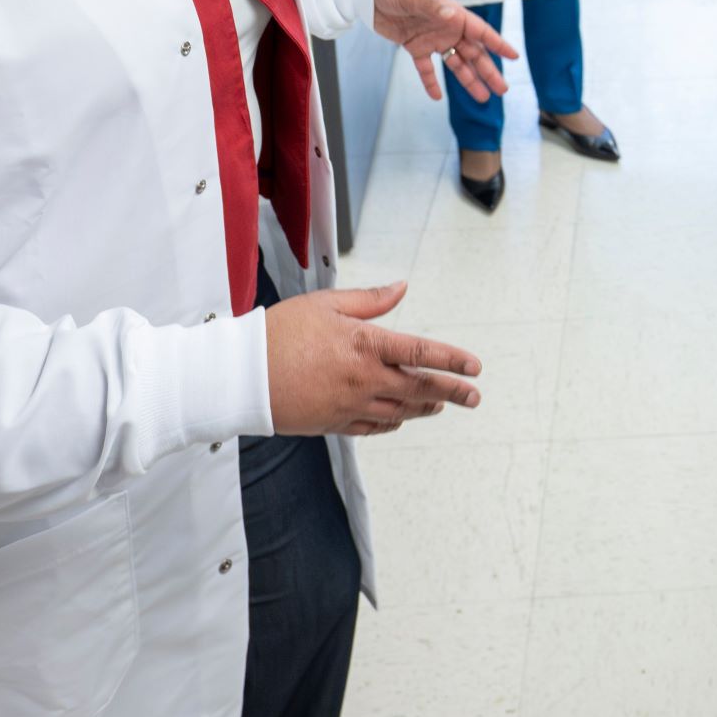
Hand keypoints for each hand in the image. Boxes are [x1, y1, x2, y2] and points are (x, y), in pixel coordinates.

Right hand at [263, 280, 481, 436]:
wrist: (241, 374)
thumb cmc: (280, 332)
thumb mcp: (326, 304)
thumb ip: (370, 300)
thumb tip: (402, 288)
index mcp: (365, 345)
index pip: (421, 352)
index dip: (452, 360)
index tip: (475, 367)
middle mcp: (364, 379)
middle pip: (419, 388)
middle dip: (452, 392)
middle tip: (474, 396)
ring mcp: (350, 405)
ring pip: (400, 411)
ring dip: (425, 407)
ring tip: (442, 403)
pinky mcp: (334, 423)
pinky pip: (374, 427)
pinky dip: (394, 422)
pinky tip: (402, 417)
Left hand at [370, 0, 516, 102]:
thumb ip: (434, 7)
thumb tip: (453, 16)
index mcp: (454, 15)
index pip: (481, 32)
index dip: (498, 45)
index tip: (513, 57)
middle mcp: (448, 29)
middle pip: (473, 54)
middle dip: (488, 71)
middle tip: (502, 89)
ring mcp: (432, 39)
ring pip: (456, 64)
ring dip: (468, 80)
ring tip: (482, 98)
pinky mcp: (414, 47)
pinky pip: (426, 68)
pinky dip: (431, 82)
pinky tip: (437, 97)